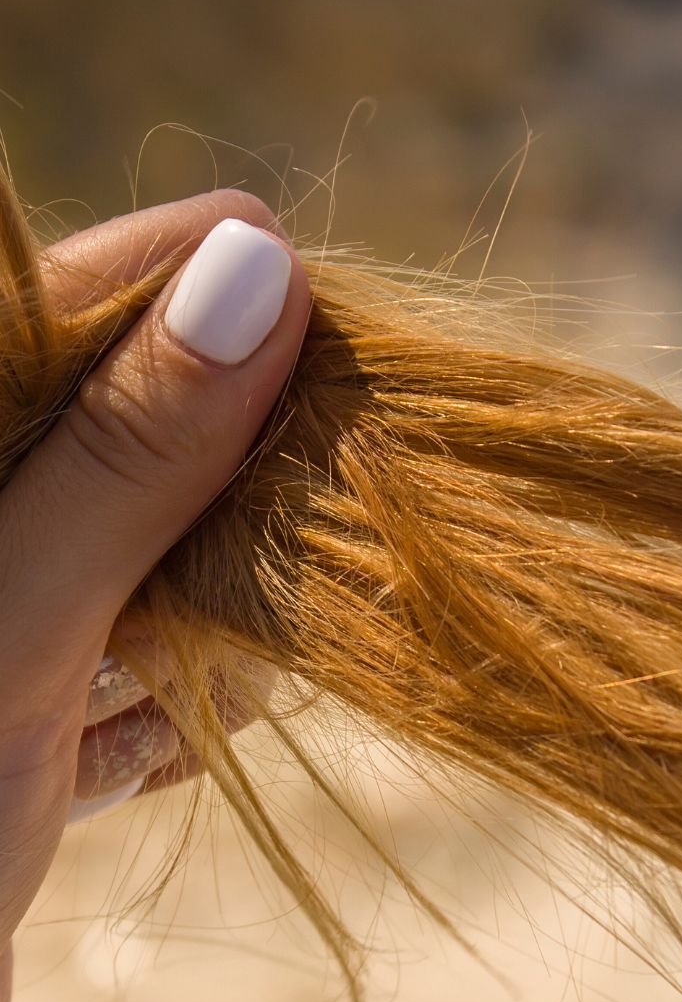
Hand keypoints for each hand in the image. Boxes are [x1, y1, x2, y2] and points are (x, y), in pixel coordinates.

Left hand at [0, 189, 309, 1001]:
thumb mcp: (13, 621)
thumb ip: (126, 451)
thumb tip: (263, 263)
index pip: (87, 296)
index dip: (210, 304)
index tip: (331, 338)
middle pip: (142, 429)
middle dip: (229, 484)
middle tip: (290, 526)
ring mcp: (14, 612)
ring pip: (159, 551)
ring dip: (216, 609)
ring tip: (207, 672)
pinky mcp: (27, 710)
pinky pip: (141, 658)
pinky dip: (177, 698)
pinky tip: (175, 738)